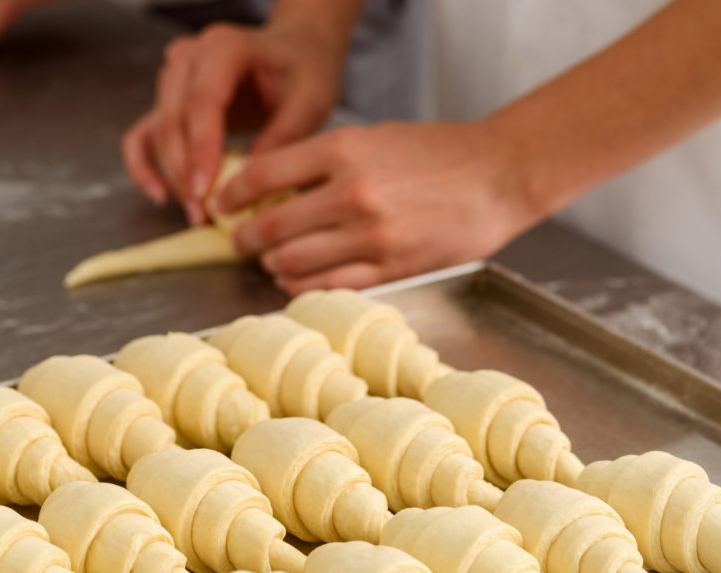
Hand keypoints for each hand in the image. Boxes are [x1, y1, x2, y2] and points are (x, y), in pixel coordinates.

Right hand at [122, 21, 346, 223]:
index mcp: (225, 47)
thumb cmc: (305, 71)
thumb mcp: (310, 101)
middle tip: (202, 213)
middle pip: (174, 119)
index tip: (205, 192)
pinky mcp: (168, 101)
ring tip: (196, 214)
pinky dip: (143, 166)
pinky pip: (142, 135)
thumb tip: (249, 181)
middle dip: (184, 171)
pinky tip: (161, 196)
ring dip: (171, 175)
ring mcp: (174, 78)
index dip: (201, 150)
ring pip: (159, 131)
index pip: (202, 102)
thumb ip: (282, 137)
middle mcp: (190, 57)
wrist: (296, 50)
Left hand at [217, 122, 544, 293]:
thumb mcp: (374, 137)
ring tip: (271, 262)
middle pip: (271, 226)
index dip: (231, 195)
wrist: (500, 173)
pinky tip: (297, 281)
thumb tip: (273, 188)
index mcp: (343, 150)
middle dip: (244, 239)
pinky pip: (330, 285)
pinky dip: (304, 286)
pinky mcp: (392, 267)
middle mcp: (351, 193)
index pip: (262, 175)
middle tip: (238, 242)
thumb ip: (324, 161)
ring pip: (294, 262)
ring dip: (272, 265)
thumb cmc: (438, 153)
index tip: (221, 205)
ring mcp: (372, 235)